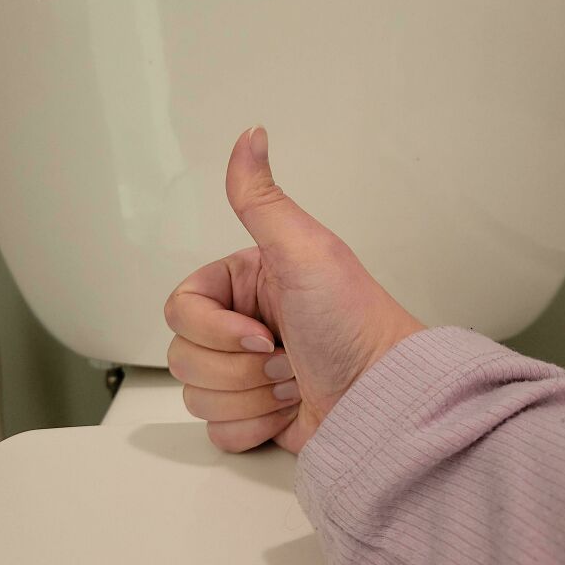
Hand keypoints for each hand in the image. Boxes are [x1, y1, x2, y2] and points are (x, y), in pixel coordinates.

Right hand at [164, 126, 424, 454]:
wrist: (386, 396)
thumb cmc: (354, 322)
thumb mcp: (304, 250)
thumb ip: (261, 196)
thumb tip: (250, 135)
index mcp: (242, 282)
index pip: (179, 310)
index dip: (214, 330)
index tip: (262, 331)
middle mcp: (240, 323)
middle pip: (182, 355)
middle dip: (240, 366)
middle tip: (285, 354)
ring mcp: (245, 371)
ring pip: (196, 395)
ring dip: (251, 395)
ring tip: (293, 380)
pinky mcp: (253, 412)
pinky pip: (216, 430)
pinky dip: (254, 426)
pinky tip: (287, 409)